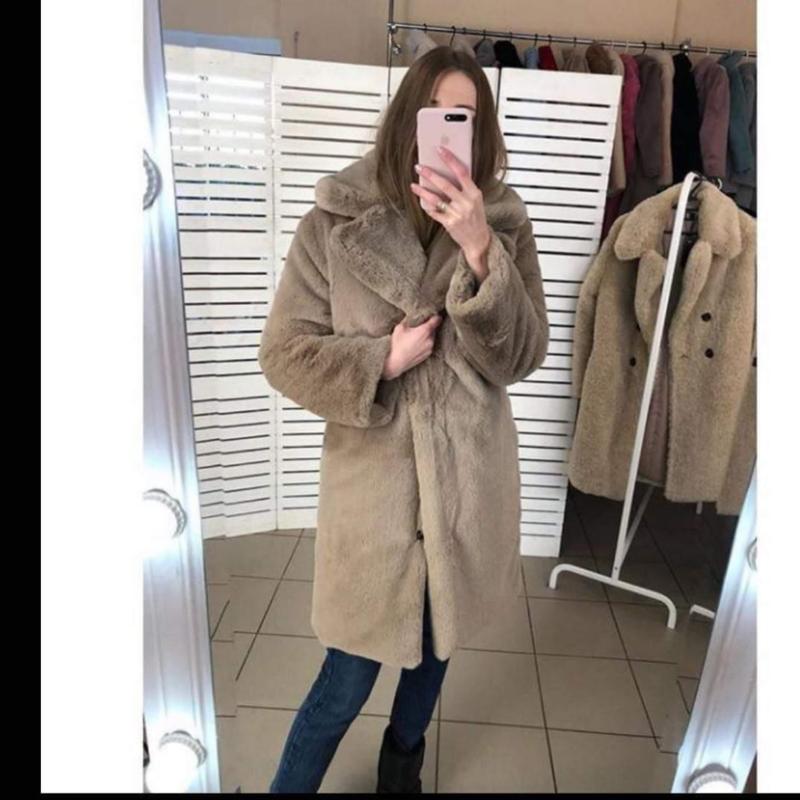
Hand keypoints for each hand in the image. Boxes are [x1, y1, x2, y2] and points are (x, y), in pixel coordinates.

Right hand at [382, 314, 442, 379]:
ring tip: (416, 336)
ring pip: (432, 337)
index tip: (431, 315)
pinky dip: (425, 342)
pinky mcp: (428, 354)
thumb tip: (413, 316)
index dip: (434, 315)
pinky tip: (416, 344)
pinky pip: (429, 345)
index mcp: (425, 330)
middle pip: (434, 328)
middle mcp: (430, 339)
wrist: (396, 363)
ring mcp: (430, 348)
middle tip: (419, 326)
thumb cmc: (397, 345)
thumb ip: (409, 320)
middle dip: (428, 326)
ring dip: (426, 335)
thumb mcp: (400, 327)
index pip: (437, 319)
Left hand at [410, 146, 491, 267]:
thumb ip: (465, 187)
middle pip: (445, 184)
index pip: (462, 172)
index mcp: (474, 193)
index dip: (450, 159)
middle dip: (430, 174)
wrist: (478, 240)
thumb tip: (449, 171)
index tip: (440, 150)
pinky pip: (434, 212)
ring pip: (436, 199)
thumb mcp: (476, 200)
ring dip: (423, 191)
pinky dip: (426, 206)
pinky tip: (420, 200)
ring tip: (413, 185)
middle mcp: (466, 202)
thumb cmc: (476, 217)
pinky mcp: (449, 224)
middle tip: (419, 166)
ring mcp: (457, 214)